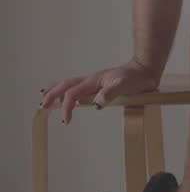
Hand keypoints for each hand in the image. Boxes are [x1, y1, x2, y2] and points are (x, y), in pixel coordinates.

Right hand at [40, 59, 160, 123]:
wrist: (145, 70)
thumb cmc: (137, 78)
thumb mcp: (125, 86)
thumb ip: (111, 93)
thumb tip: (96, 103)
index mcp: (94, 80)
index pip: (73, 94)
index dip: (67, 107)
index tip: (66, 121)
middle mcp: (91, 80)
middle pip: (65, 86)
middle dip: (52, 96)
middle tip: (41, 107)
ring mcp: (94, 82)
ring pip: (69, 85)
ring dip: (56, 91)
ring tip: (44, 98)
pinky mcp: (98, 85)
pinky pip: (78, 87)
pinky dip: (67, 91)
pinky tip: (67, 96)